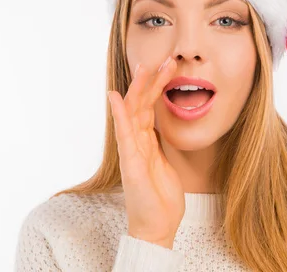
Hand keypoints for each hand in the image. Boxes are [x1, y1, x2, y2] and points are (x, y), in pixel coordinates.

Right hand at [107, 56, 183, 248]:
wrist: (157, 227)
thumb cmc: (161, 199)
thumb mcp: (166, 165)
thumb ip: (160, 145)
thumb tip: (162, 129)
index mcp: (146, 143)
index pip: (149, 108)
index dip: (157, 87)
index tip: (169, 68)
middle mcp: (137, 143)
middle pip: (141, 105)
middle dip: (151, 81)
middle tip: (163, 58)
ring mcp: (132, 152)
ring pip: (133, 114)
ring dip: (138, 90)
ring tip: (143, 67)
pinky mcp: (130, 163)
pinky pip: (124, 135)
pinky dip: (120, 115)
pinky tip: (117, 98)